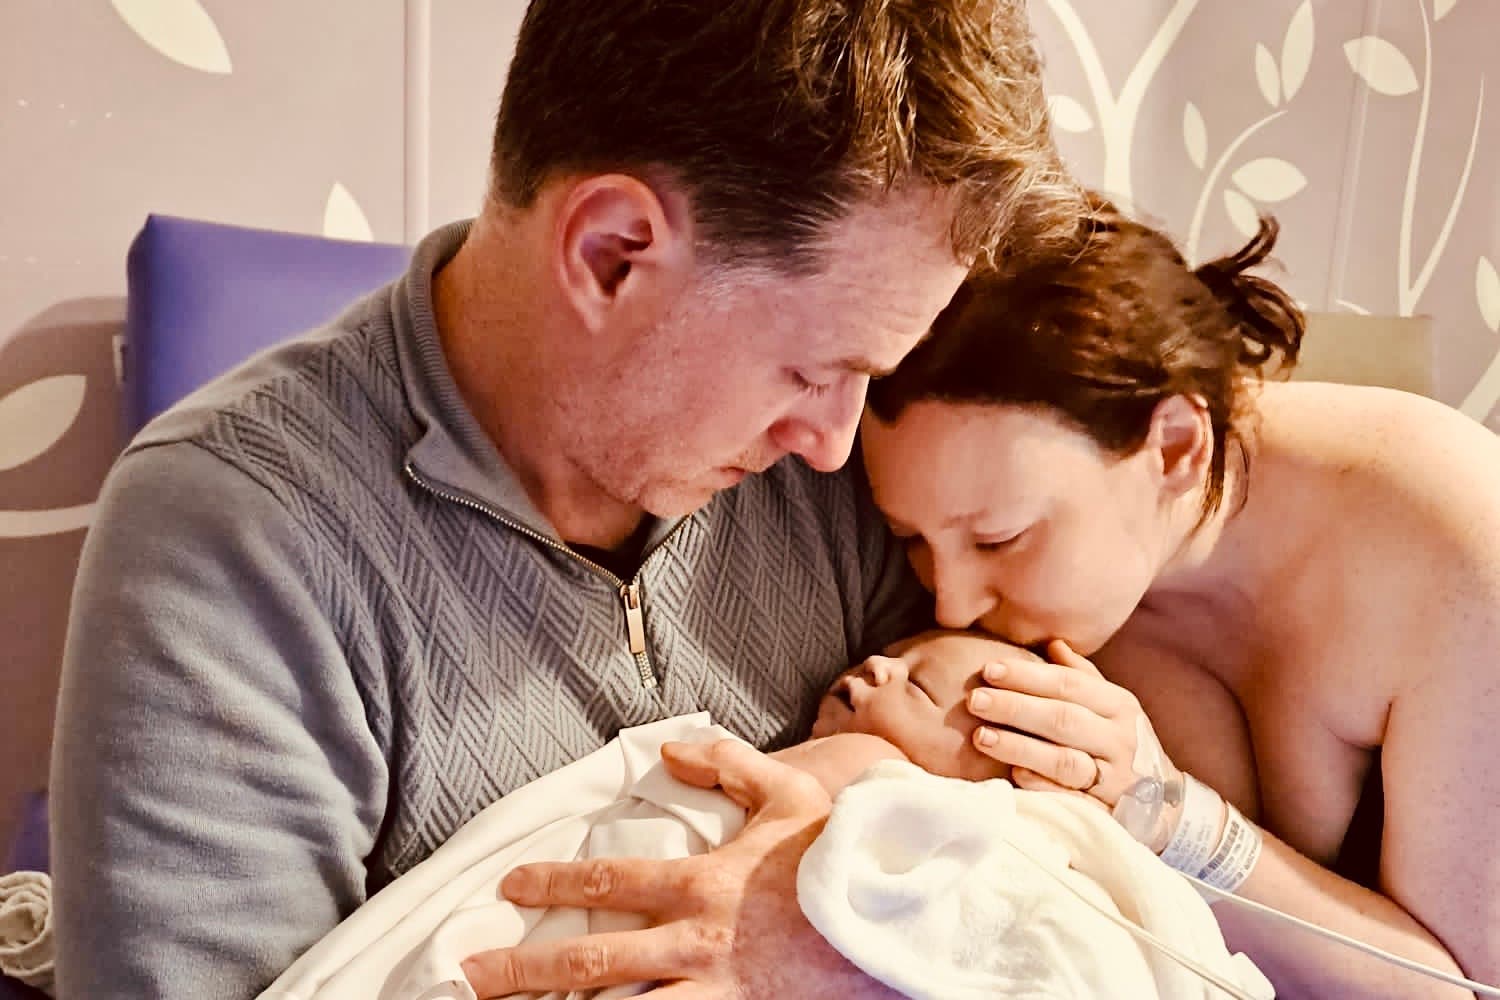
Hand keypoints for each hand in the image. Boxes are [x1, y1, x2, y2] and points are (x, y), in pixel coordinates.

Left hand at [462, 739, 902, 998]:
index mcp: (702, 884)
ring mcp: (716, 993)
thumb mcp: (790, 795)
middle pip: (591, 962)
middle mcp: (696, 944)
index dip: (552, 880)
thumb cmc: (842, 859)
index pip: (608, 879)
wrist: (900, 923)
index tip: (508, 886)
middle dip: (523, 970)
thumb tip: (669, 747)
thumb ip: (727, 763)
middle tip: (469, 973)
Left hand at [967, 639, 1180, 813]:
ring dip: (1019, 747)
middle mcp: (1119, 739)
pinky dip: (1041, 785)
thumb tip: (1053, 642)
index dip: (1027, 676)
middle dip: (1015, 707)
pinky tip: (1012, 774)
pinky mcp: (1105, 811)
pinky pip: (1070, 798)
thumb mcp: (1112, 707)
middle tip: (975, 700)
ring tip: (981, 737)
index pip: (1068, 684)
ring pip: (1063, 760)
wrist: (1167, 805)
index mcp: (1119, 705)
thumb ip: (1082, 677)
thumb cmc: (1122, 744)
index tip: (989, 669)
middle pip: (1062, 719)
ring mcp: (1113, 778)